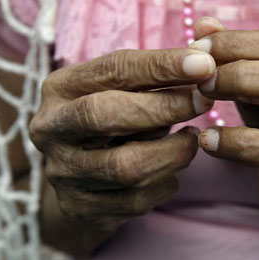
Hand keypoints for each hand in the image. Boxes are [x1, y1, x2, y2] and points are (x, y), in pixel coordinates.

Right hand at [30, 48, 214, 230]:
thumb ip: (160, 71)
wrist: (81, 177)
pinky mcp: (79, 207)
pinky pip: (135, 200)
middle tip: (204, 102)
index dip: (162, 65)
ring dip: (173, 152)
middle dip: (164, 107)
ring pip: (126, 166)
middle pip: (106, 115)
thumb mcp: (128, 90)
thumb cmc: (115, 118)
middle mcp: (51, 128)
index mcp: (60, 87)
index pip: (113, 69)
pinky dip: (164, 183)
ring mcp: (62, 171)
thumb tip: (207, 52)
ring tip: (192, 139)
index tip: (205, 64)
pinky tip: (172, 170)